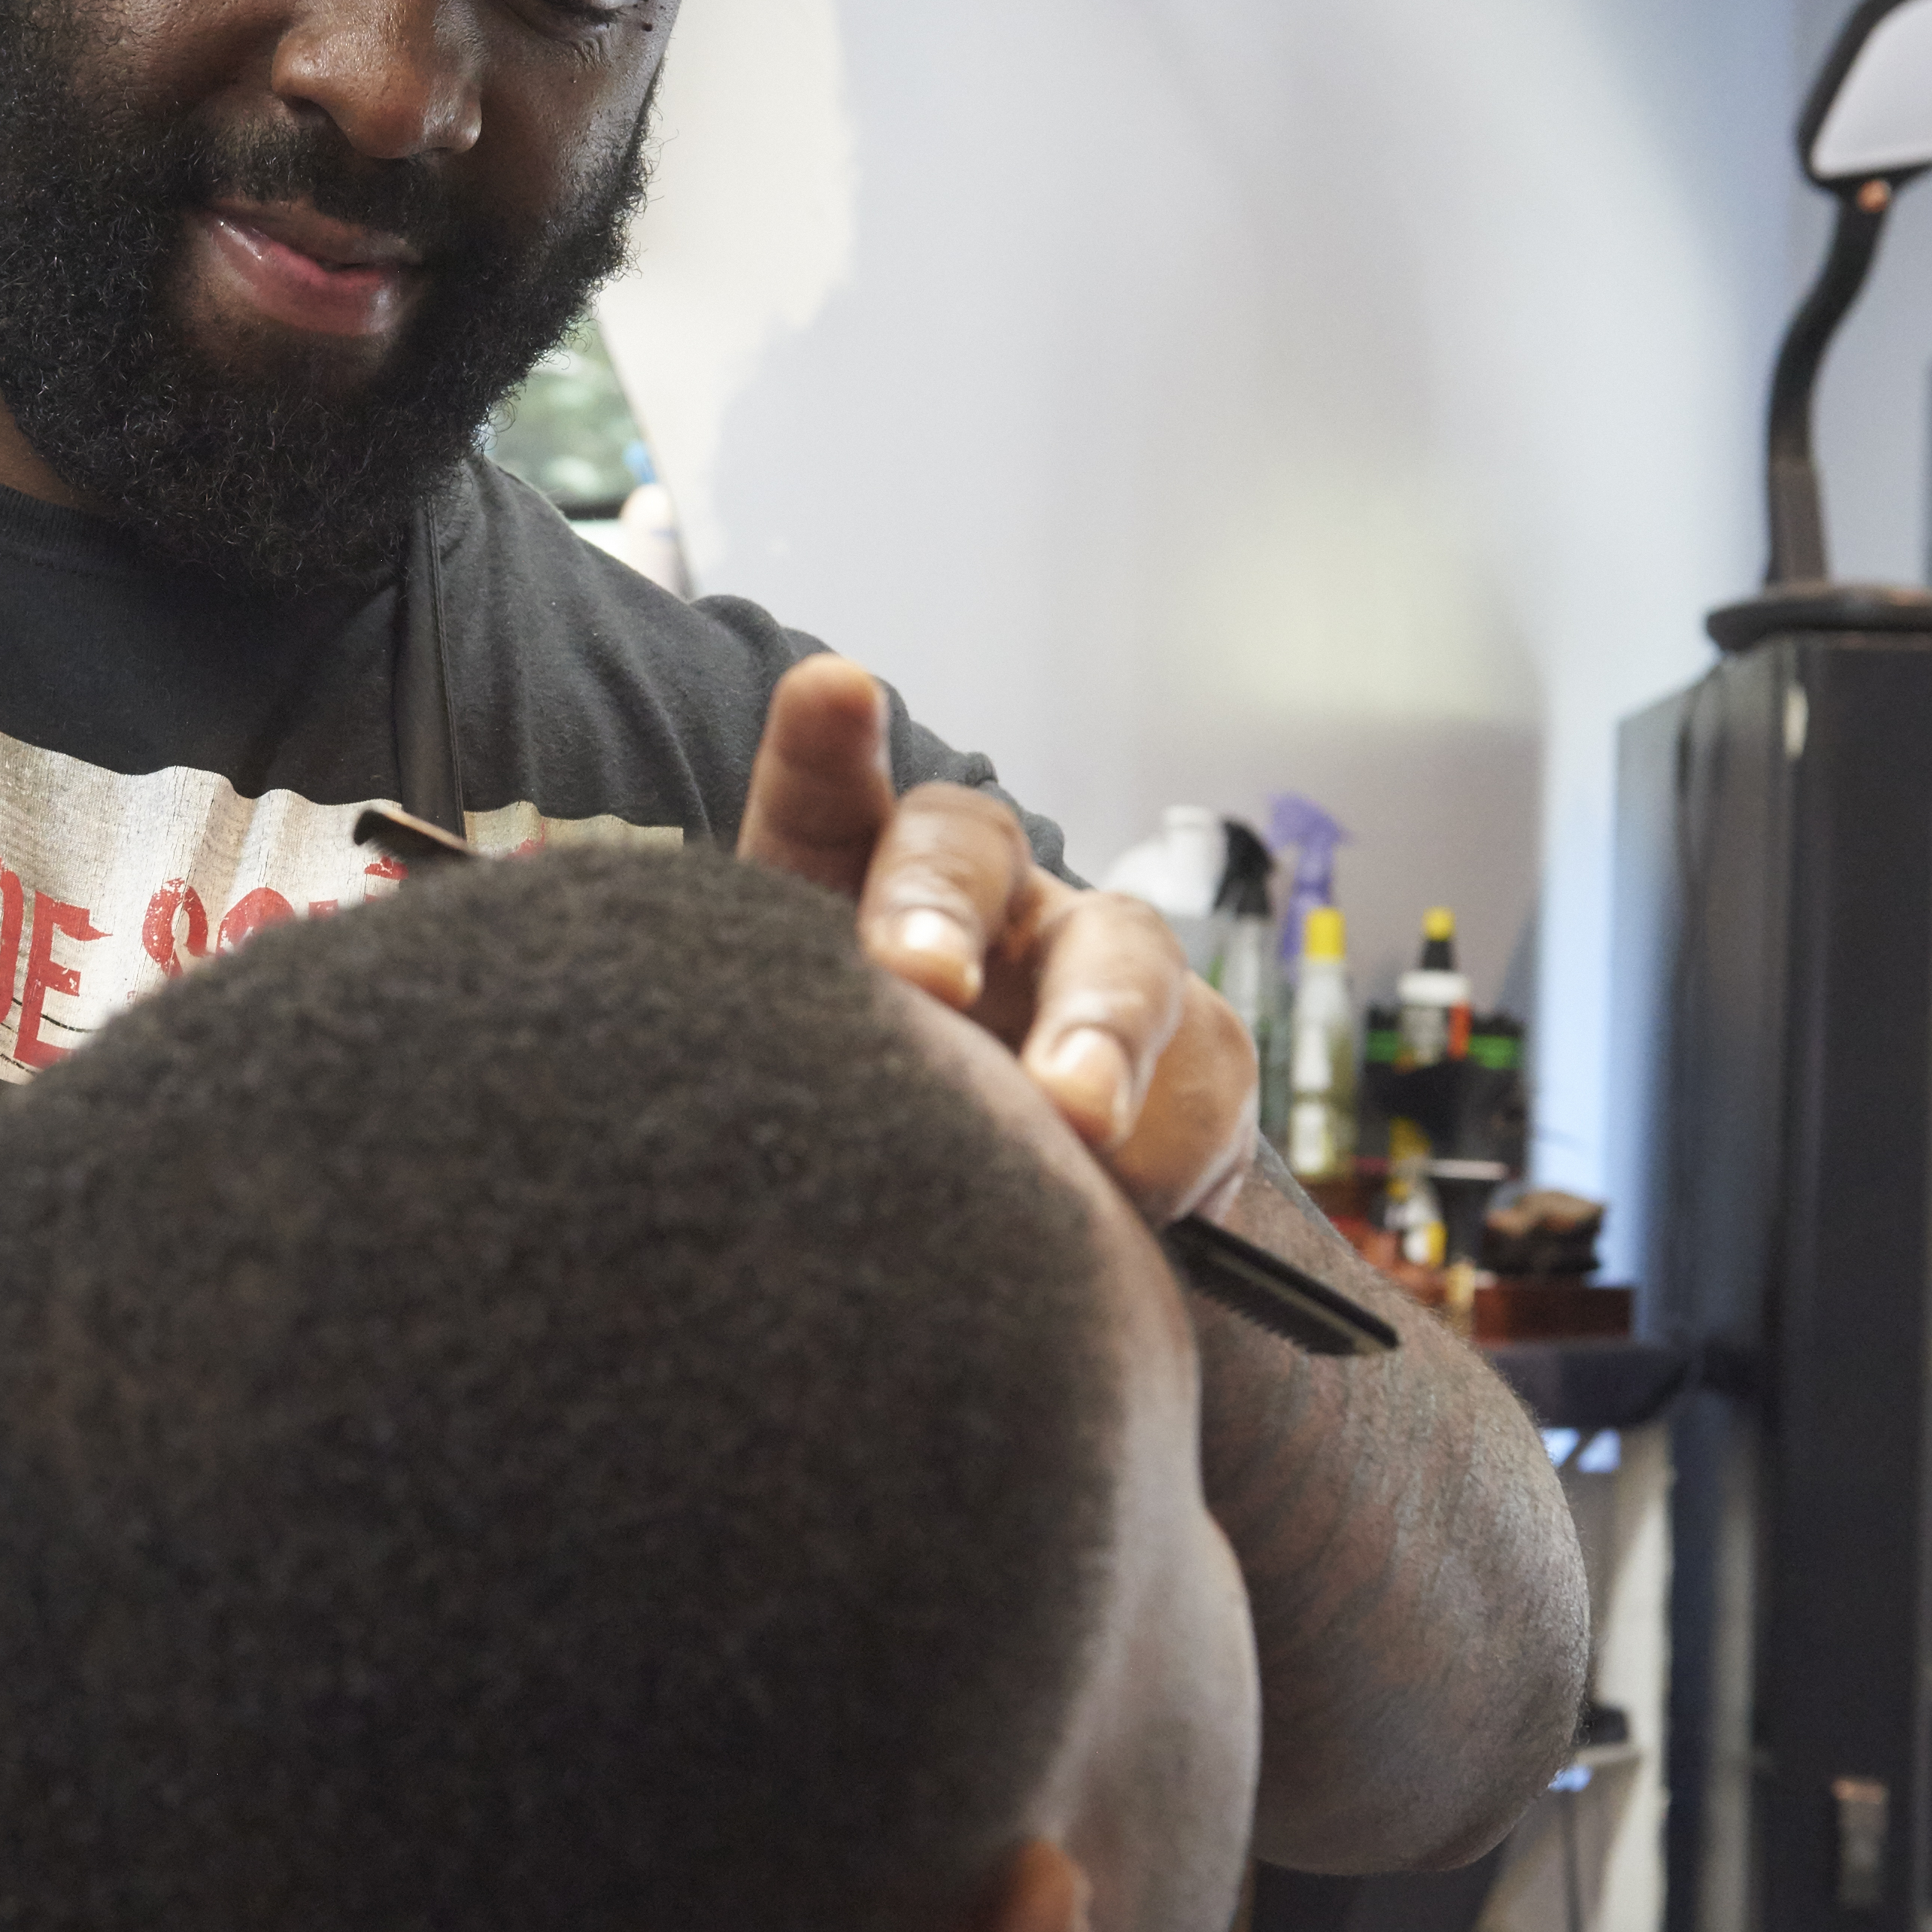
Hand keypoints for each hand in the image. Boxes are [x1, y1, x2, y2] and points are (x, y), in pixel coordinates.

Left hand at [741, 655, 1259, 1218]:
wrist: (1023, 1235)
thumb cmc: (869, 1130)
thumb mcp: (791, 1086)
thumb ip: (756, 1054)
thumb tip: (730, 966)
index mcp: (858, 894)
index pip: (826, 799)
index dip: (826, 746)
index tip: (830, 696)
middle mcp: (983, 905)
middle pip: (965, 850)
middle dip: (941, 901)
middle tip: (921, 982)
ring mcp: (1099, 969)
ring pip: (1117, 955)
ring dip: (1098, 1031)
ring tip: (1073, 1116)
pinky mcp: (1197, 1063)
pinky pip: (1201, 1083)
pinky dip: (1164, 1149)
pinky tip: (1133, 1201)